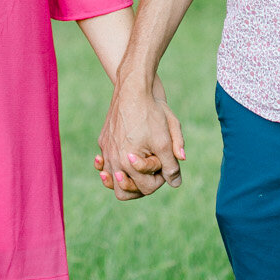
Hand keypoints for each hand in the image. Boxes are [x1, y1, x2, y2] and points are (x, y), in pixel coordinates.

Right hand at [96, 78, 185, 199]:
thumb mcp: (166, 140)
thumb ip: (171, 165)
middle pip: (122, 191)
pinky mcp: (103, 140)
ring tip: (136, 172)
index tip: (166, 167)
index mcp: (128, 163)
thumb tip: (175, 183)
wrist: (133, 89)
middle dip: (138, 187)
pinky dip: (112, 165)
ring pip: (110, 178)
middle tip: (150, 175)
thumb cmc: (151, 114)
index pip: (145, 188)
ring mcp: (105, 150)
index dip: (160, 181)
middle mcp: (112, 159)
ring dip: (124, 178)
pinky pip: (104, 161)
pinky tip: (123, 159)